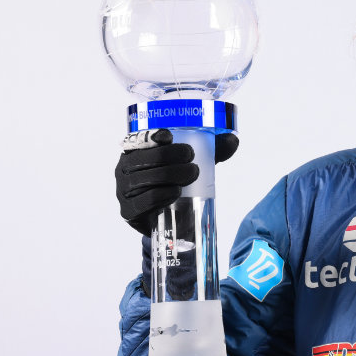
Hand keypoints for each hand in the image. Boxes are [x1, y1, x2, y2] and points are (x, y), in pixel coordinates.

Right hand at [114, 129, 238, 234]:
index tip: (169, 136)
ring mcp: (123, 189)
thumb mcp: (192, 162)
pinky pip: (144, 201)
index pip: (139, 138)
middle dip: (171, 156)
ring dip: (171, 175)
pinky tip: (175, 193)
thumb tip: (232, 140)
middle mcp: (124, 167)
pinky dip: (161, 195)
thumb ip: (212, 149)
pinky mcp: (128, 210)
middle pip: (145, 158)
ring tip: (192, 174)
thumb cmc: (176, 182)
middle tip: (192, 160)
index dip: (152, 136)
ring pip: (146, 179)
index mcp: (135, 150)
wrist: (167, 219)